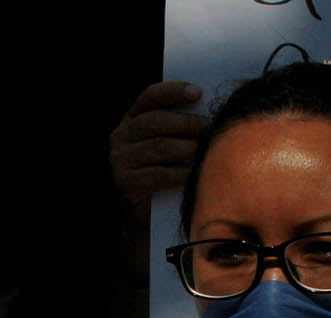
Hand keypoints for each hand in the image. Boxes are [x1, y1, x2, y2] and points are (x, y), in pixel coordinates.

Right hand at [109, 80, 208, 224]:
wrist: (148, 212)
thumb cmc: (166, 171)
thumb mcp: (170, 143)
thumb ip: (180, 126)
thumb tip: (210, 110)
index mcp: (131, 119)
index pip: (149, 97)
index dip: (173, 91)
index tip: (198, 92)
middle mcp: (120, 136)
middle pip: (156, 121)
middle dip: (187, 123)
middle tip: (210, 127)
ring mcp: (120, 160)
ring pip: (159, 147)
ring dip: (187, 148)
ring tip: (206, 151)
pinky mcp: (125, 182)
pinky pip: (158, 174)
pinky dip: (180, 173)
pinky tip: (195, 173)